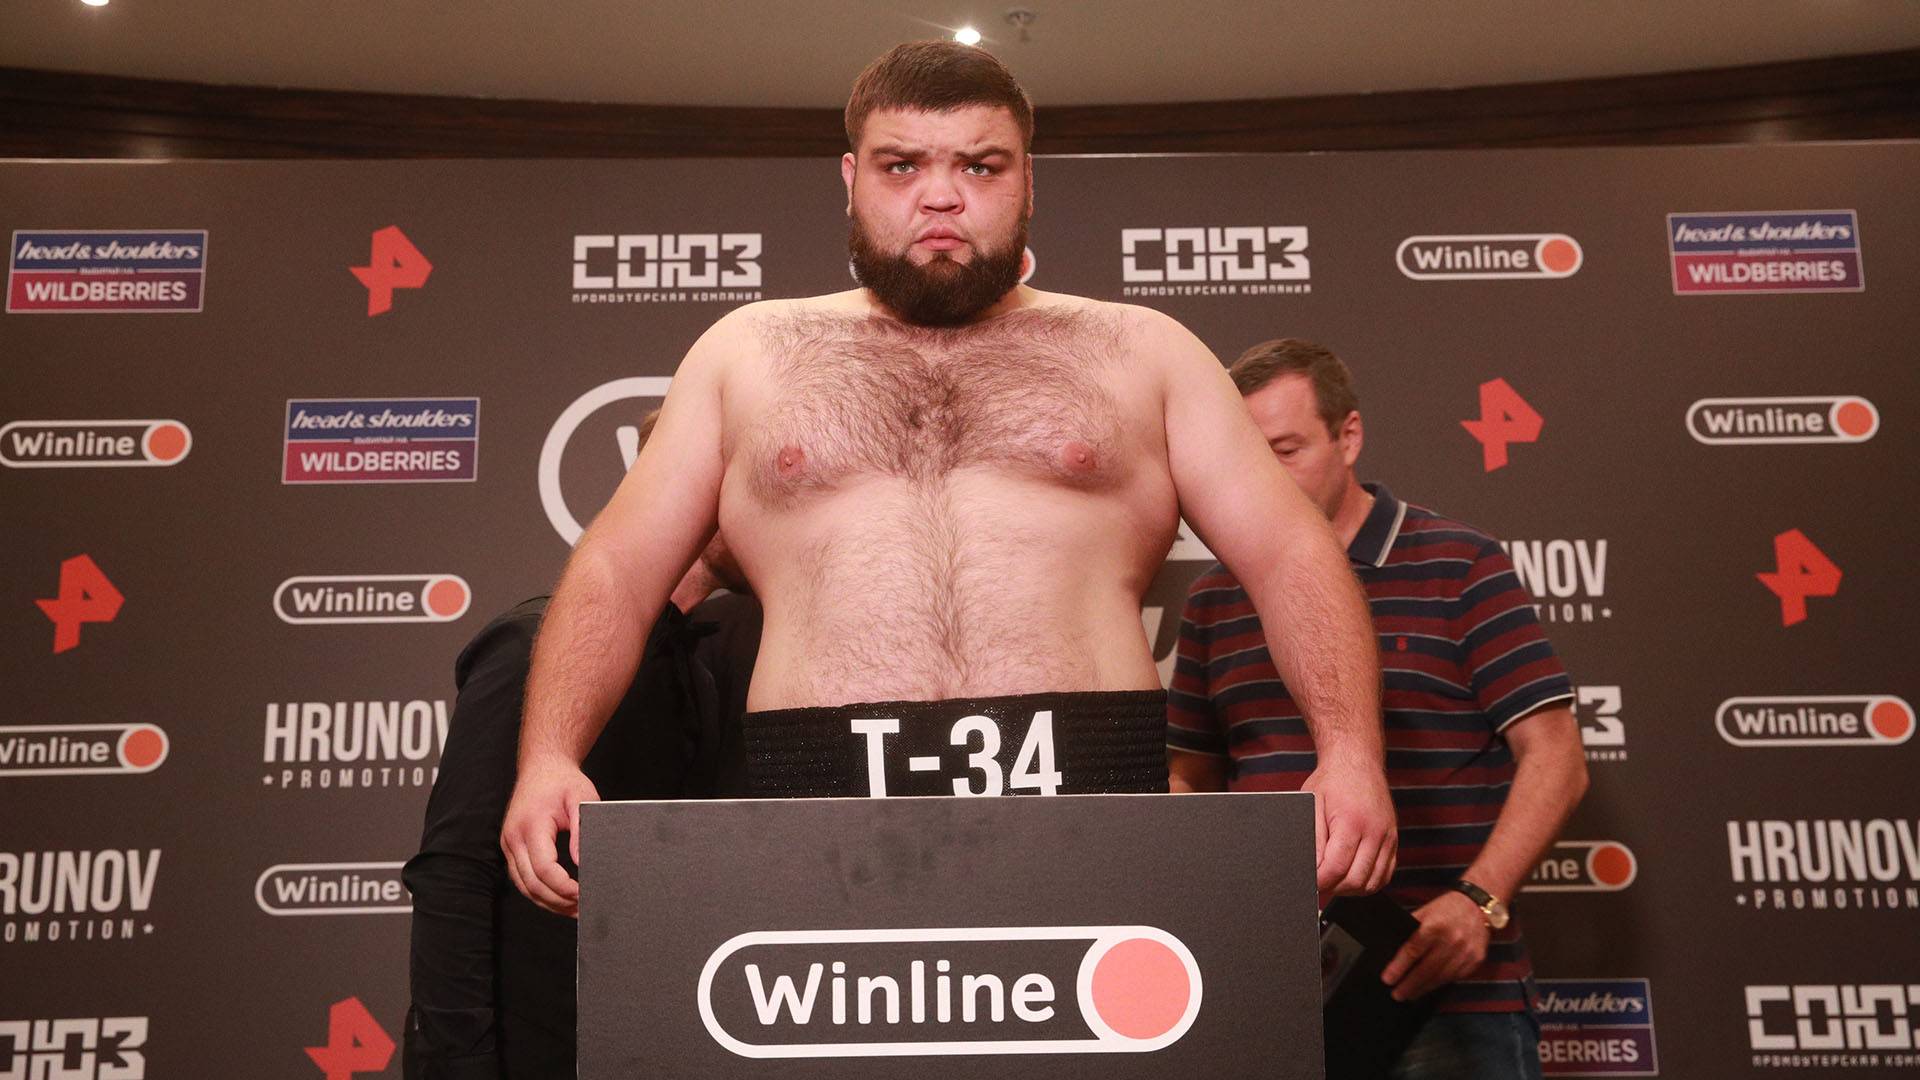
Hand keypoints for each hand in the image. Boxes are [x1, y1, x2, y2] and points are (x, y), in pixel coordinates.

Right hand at [499, 757, 599, 917]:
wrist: (542, 767)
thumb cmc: (563, 781)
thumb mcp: (581, 799)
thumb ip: (582, 831)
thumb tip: (583, 863)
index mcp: (531, 825)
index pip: (544, 868)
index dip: (564, 887)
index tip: (583, 893)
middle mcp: (514, 837)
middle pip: (532, 884)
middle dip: (558, 901)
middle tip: (583, 908)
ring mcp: (509, 844)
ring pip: (524, 887)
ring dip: (548, 902)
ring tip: (574, 909)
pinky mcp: (511, 848)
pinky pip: (522, 879)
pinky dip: (539, 892)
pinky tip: (559, 898)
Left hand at [1301, 758, 1396, 905]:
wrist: (1358, 762)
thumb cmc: (1332, 782)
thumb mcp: (1311, 804)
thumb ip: (1313, 839)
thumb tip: (1312, 868)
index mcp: (1352, 822)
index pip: (1336, 868)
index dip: (1320, 881)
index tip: (1309, 882)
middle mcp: (1375, 832)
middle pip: (1356, 880)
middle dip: (1334, 888)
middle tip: (1319, 883)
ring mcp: (1388, 837)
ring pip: (1373, 883)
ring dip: (1351, 889)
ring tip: (1334, 881)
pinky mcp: (1394, 841)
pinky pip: (1385, 874)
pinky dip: (1369, 883)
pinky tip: (1352, 877)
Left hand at [1380, 890, 1489, 1001]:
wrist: (1478, 906)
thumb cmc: (1446, 908)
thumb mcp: (1424, 912)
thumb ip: (1410, 931)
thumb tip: (1392, 953)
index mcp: (1435, 926)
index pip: (1412, 951)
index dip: (1398, 968)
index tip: (1387, 980)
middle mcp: (1452, 940)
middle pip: (1426, 969)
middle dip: (1409, 985)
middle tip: (1396, 995)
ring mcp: (1466, 952)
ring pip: (1441, 978)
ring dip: (1423, 988)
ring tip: (1409, 995)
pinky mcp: (1476, 961)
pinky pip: (1455, 977)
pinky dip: (1440, 984)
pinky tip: (1429, 987)